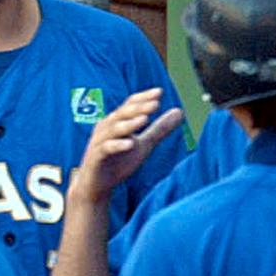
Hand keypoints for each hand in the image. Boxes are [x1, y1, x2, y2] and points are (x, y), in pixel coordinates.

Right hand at [68, 89, 182, 208]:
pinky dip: (117, 145)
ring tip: (145, 119)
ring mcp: (99, 142)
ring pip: (113, 129)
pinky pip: (106, 148)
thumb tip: (179, 111)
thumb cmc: (119, 161)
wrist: (97, 184)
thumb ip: (160, 128)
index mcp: (117, 122)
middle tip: (155, 104)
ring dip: (129, 123)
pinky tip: (130, 144)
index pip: (129, 105)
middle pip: (122, 113)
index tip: (159, 92)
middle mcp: (106, 128)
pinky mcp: (96, 157)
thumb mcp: (144, 144)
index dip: (143, 98)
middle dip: (138, 108)